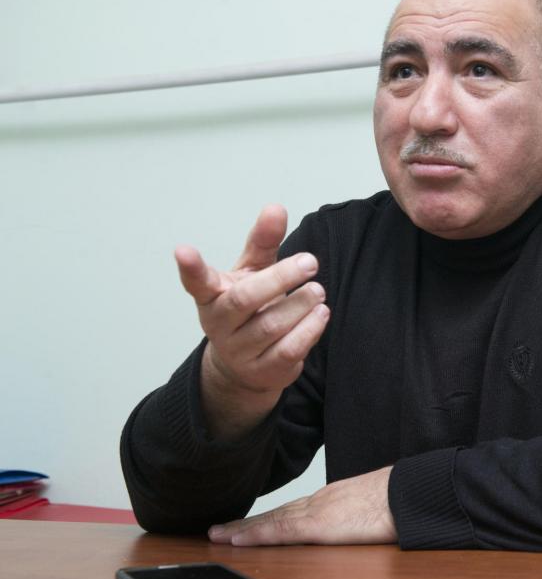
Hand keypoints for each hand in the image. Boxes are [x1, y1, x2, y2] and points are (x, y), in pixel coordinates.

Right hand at [175, 205, 329, 438]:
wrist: (246, 364)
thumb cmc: (249, 308)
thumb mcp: (252, 272)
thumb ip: (263, 242)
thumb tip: (276, 207)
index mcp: (212, 296)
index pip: (197, 281)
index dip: (190, 267)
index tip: (182, 250)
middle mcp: (219, 324)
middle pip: (245, 300)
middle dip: (280, 279)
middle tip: (310, 262)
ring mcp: (239, 351)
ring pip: (271, 326)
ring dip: (301, 304)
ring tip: (318, 290)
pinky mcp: (263, 371)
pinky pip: (289, 350)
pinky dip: (309, 329)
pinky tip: (321, 314)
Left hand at [207, 466, 396, 545]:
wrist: (409, 493)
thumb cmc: (399, 501)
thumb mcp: (372, 507)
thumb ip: (357, 514)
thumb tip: (356, 523)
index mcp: (332, 498)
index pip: (292, 509)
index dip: (267, 517)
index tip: (247, 524)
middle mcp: (319, 501)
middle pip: (275, 513)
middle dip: (246, 523)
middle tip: (218, 529)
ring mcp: (317, 511)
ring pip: (271, 521)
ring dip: (242, 529)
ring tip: (217, 535)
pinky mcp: (319, 525)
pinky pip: (280, 530)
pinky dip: (255, 534)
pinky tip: (236, 539)